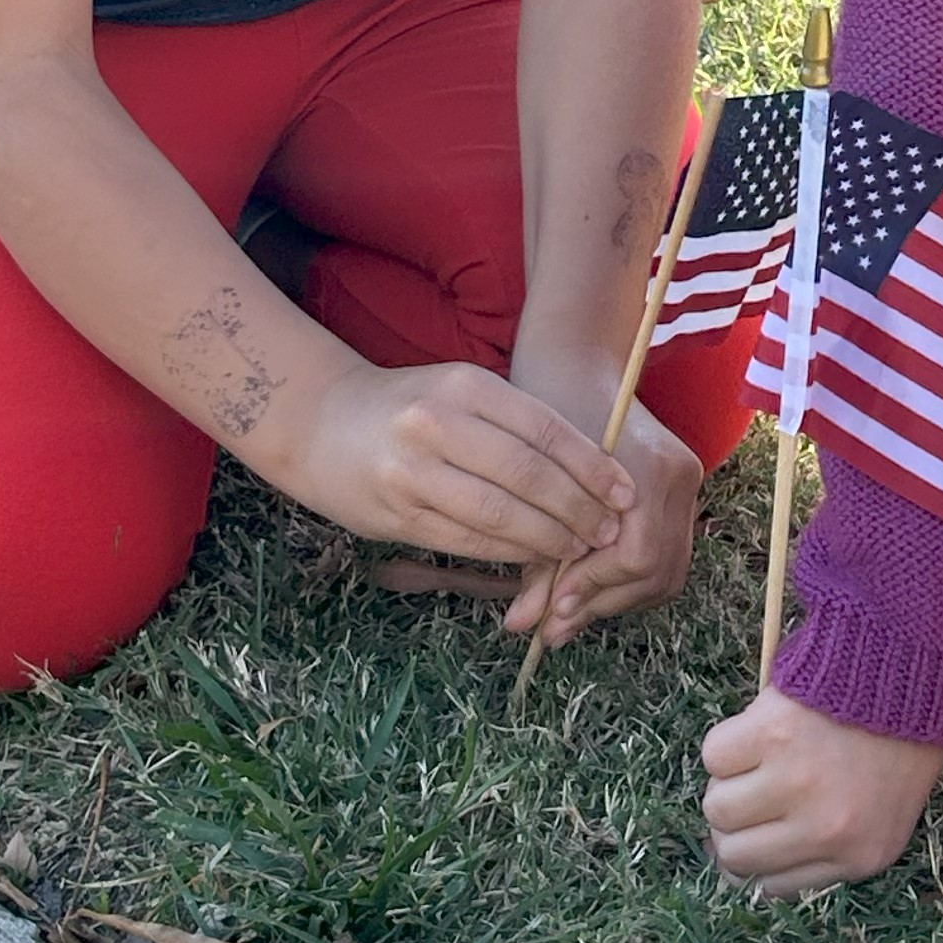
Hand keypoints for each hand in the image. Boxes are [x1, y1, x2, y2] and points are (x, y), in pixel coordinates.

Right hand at [278, 357, 634, 577]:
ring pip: (500, 515)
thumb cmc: (407, 407)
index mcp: (463, 386)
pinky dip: (510, 552)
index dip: (591, 466)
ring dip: (549, 538)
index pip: (544, 429)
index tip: (624, 492)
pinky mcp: (397, 514)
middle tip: (609, 531)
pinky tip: (535, 556)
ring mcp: (413, 472)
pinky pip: (469, 540)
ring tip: (580, 549)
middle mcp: (437, 425)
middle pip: (528, 475)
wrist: (318, 423)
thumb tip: (592, 467)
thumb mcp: (459, 391)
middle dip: (578, 508)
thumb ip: (514, 423)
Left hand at [507, 394, 699, 653]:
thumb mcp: (535, 486)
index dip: (592, 589)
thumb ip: (537, 560)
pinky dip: (630, 580)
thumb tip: (523, 629)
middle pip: (658, 572)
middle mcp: (680, 476)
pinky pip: (667, 553)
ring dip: (617, 599)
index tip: (550, 611)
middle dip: (603, 603)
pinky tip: (592, 585)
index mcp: (651, 467)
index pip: (636, 557)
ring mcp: (688, 481)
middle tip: (553, 625)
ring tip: (569, 609)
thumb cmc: (543, 410)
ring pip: (667, 572)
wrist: (574, 359)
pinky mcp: (682, 487)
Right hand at [703, 688, 942, 893]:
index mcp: (857, 857)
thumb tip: (727, 864)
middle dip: (735, 825)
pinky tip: (762, 729)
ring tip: (762, 758)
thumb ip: (817, 851)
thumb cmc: (892, 748)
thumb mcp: (878, 820)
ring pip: (716, 805)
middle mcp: (826, 828)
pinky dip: (729, 743)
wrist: (911, 675)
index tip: (757, 832)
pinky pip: (715, 756)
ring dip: (729, 782)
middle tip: (755, 792)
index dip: (756, 857)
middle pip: (733, 852)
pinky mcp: (771, 734)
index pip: (772, 885)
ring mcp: (796, 781)